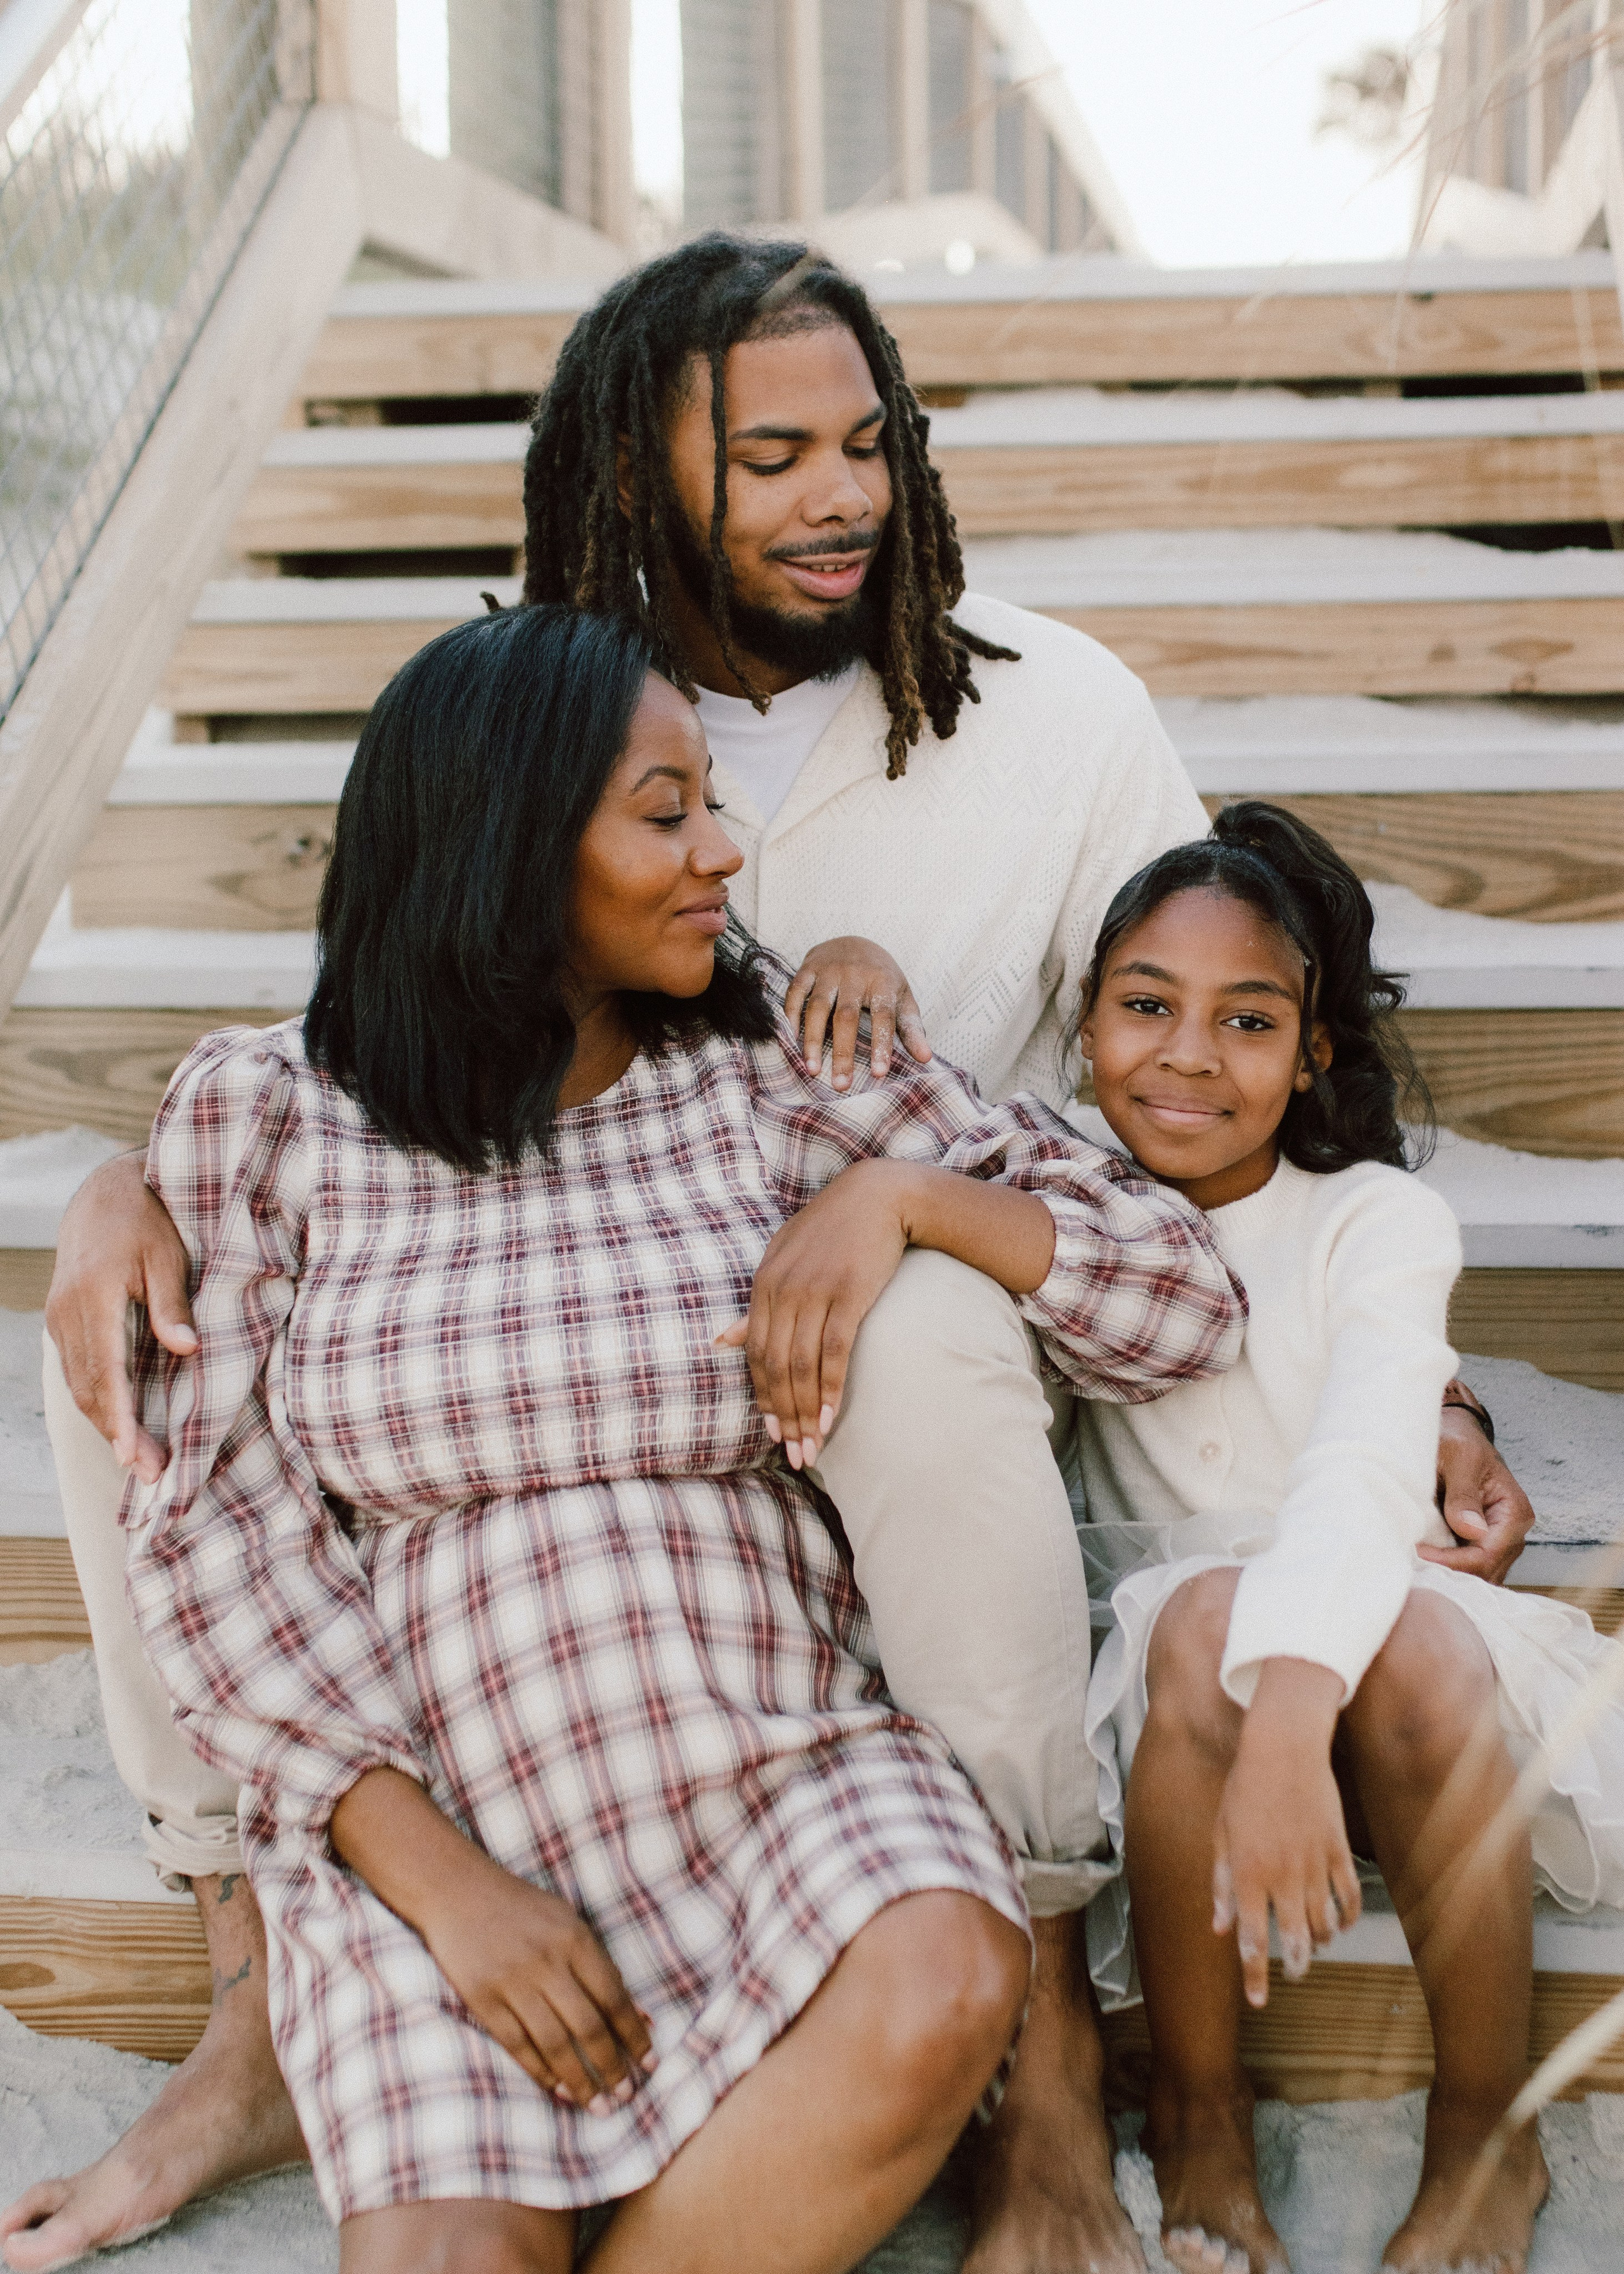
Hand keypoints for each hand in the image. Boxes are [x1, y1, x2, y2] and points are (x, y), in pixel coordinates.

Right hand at [45, 1151, 196, 1482]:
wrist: (103, 1191)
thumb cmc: (145, 1218)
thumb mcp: (167, 1254)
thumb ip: (173, 1304)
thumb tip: (187, 1350)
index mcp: (94, 1296)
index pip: (106, 1369)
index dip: (119, 1416)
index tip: (132, 1453)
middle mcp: (68, 1312)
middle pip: (90, 1387)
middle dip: (118, 1434)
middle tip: (150, 1472)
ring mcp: (61, 1318)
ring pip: (80, 1384)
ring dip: (107, 1424)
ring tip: (140, 1461)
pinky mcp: (64, 1320)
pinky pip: (79, 1370)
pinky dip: (99, 1401)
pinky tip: (121, 1425)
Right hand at [331, 1768, 652, 2111]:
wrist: (457, 1891)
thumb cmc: (523, 1909)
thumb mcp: (569, 1923)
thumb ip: (601, 1967)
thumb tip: (640, 2016)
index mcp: (575, 1939)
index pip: (614, 1997)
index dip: (634, 2035)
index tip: (650, 2065)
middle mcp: (547, 1961)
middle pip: (588, 2026)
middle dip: (611, 2067)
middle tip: (626, 2096)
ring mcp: (512, 1982)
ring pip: (555, 2043)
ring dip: (580, 2080)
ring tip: (598, 2105)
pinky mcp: (482, 1999)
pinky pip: (518, 2045)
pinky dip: (540, 2072)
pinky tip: (558, 2090)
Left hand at [716, 1164, 1055, 1468]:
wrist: (881, 1195)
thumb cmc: (832, 1229)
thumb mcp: (784, 1259)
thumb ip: (758, 1304)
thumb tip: (721, 1340)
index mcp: (764, 1284)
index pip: (756, 1354)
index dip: (763, 1397)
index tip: (773, 1434)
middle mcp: (783, 1290)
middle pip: (775, 1366)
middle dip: (783, 1416)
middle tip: (795, 1454)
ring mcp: (815, 1292)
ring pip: (801, 1366)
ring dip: (804, 1412)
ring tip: (812, 1448)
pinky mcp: (848, 1294)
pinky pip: (833, 1352)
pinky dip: (829, 1388)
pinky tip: (829, 1417)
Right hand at [783, 937, 930, 1092]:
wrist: (854, 939)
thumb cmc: (882, 978)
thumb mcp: (902, 998)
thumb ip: (912, 1028)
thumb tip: (925, 1059)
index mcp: (883, 982)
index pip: (883, 1017)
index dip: (881, 1045)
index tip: (879, 1073)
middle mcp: (854, 974)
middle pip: (846, 1017)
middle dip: (843, 1052)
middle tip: (840, 1084)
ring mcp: (828, 970)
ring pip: (817, 1007)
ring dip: (812, 1040)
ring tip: (812, 1069)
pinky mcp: (807, 968)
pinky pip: (795, 993)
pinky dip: (791, 1016)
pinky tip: (791, 1041)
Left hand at [1213, 1659, 1359, 2008]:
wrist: (1284, 1748)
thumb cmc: (1244, 1789)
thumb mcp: (1220, 1833)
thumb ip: (1220, 1884)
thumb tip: (1219, 1929)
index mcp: (1247, 1874)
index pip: (1250, 1940)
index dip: (1255, 1976)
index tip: (1259, 2002)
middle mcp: (1282, 1876)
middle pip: (1294, 1942)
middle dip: (1294, 1968)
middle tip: (1292, 1974)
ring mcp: (1315, 1865)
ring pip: (1324, 1924)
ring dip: (1318, 1942)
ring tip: (1311, 1945)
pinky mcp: (1339, 1851)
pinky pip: (1349, 1897)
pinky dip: (1347, 1917)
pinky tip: (1340, 1923)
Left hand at [1420, 1402, 1534, 1584]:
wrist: (1457, 1433)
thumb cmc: (1458, 1440)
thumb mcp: (1459, 1458)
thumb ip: (1464, 1493)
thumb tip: (1473, 1530)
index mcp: (1514, 1513)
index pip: (1487, 1554)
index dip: (1453, 1561)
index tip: (1418, 1552)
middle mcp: (1511, 1532)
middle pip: (1484, 1571)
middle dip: (1450, 1572)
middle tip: (1411, 1563)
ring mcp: (1497, 1540)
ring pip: (1477, 1574)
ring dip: (1448, 1573)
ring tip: (1415, 1563)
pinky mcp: (1480, 1542)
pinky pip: (1467, 1565)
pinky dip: (1447, 1568)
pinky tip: (1423, 1561)